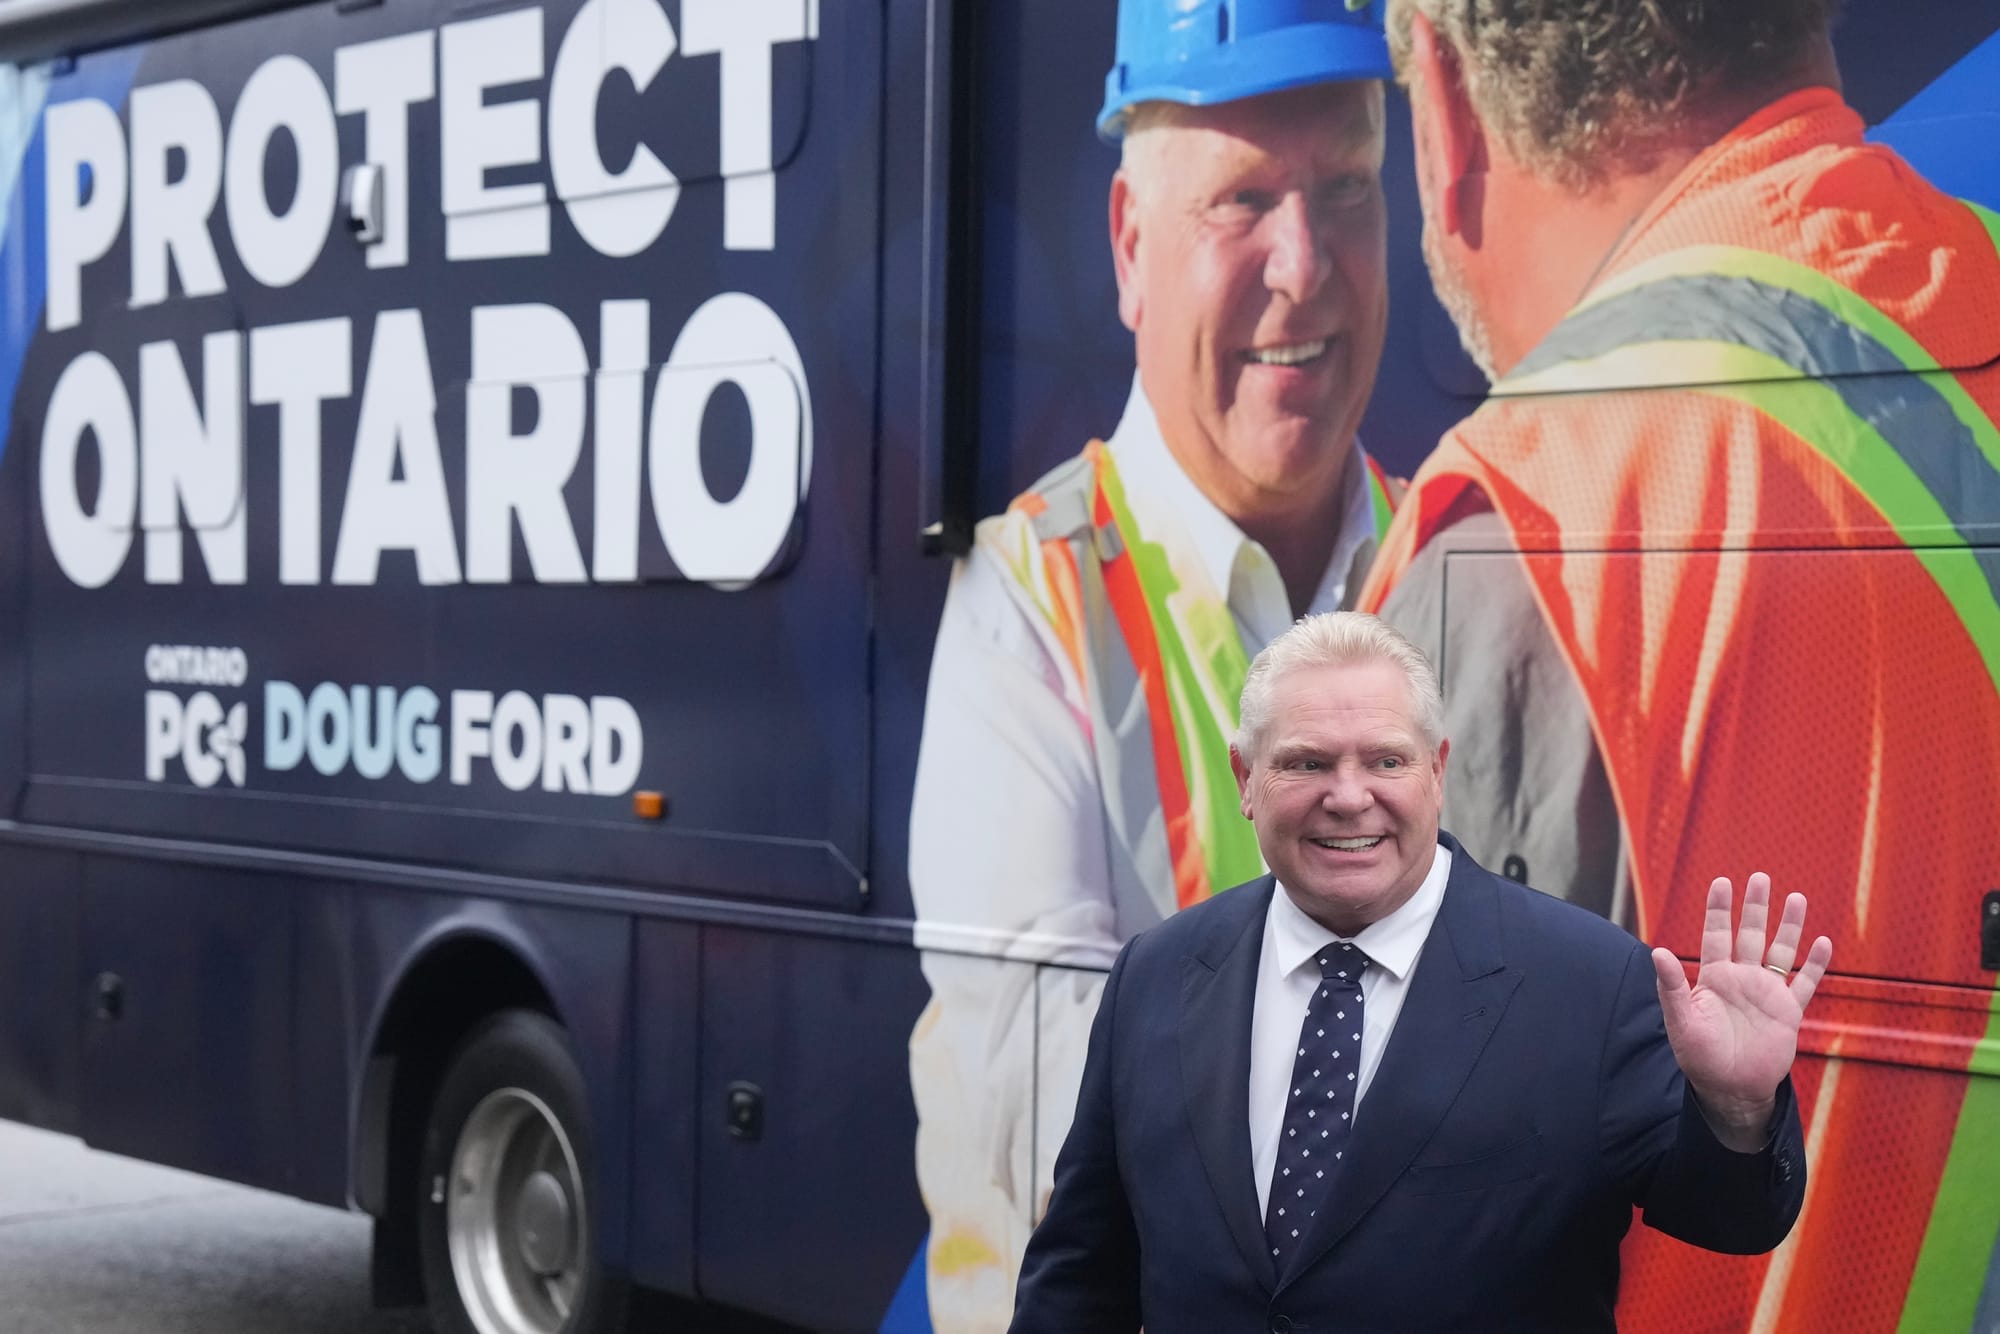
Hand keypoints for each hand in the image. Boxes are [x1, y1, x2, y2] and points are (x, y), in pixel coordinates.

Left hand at [1650, 873, 1832, 1150]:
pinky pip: (1805, 983)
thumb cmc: (1699, 1055)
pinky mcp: (1788, 1012)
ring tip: (1796, 897)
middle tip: (1760, 877)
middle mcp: (1741, 979)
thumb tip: (1657, 951)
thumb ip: (1671, 986)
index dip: (1719, 909)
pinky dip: (1815, 965)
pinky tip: (1824, 943)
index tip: (1722, 882)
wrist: (1730, 1088)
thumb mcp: (1681, 1019)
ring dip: (1788, 926)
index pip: (1716, 934)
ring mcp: (1766, 993)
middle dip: (1755, 907)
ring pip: (1780, 951)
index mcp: (1713, 977)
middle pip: (1750, 934)